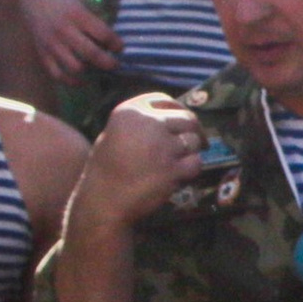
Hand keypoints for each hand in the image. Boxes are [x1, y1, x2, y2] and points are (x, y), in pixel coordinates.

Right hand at [23, 0, 122, 79]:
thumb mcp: (80, 3)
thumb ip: (92, 21)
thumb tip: (110, 41)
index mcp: (77, 15)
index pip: (103, 34)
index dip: (116, 44)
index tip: (120, 48)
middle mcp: (64, 30)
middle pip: (91, 53)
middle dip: (108, 62)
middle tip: (115, 64)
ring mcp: (52, 43)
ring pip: (75, 66)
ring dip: (90, 71)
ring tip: (96, 68)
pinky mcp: (42, 52)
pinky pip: (56, 73)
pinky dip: (70, 81)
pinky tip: (80, 81)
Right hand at [73, 95, 203, 229]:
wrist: (103, 202)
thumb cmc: (106, 170)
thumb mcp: (115, 134)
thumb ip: (142, 122)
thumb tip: (176, 117)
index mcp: (130, 111)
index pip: (164, 100)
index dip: (178, 109)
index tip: (184, 120)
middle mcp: (148, 123)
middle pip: (187, 119)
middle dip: (194, 131)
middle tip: (199, 142)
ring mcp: (163, 145)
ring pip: (194, 141)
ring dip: (190, 153)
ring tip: (175, 164)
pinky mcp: (173, 168)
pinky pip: (196, 163)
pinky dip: (190, 171)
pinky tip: (177, 177)